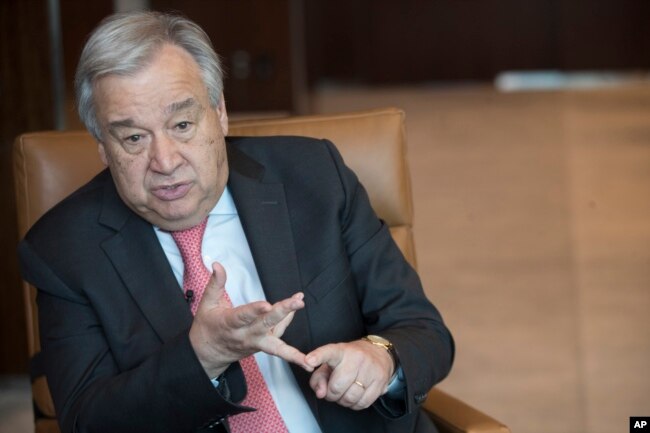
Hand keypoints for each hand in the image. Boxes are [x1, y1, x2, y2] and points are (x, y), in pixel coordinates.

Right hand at [189, 262, 312, 377]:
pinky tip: (295, 308)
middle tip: (297, 302)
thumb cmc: (207, 326)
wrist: (207, 355)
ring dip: (293, 346)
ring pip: (276, 344)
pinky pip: (279, 336)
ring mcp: (256, 343)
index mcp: (229, 324)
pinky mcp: (263, 346)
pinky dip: (288, 322)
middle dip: (283, 313)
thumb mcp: (207, 304)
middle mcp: (245, 336)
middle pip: (266, 325)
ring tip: (307, 341)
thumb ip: (215, 284)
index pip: (243, 317)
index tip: (267, 305)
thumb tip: (217, 264)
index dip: (255, 311)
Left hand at [305, 339, 394, 409]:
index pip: (328, 352)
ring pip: (350, 397)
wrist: (378, 354)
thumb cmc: (349, 361)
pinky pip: (362, 403)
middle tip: (334, 390)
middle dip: (332, 394)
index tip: (308, 361)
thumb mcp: (330, 364)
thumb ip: (319, 378)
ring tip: (345, 392)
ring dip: (344, 401)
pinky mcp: (380, 381)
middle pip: (337, 386)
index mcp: (341, 351)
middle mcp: (356, 357)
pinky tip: (356, 395)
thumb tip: (320, 393)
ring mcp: (370, 369)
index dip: (317, 357)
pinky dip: (355, 404)